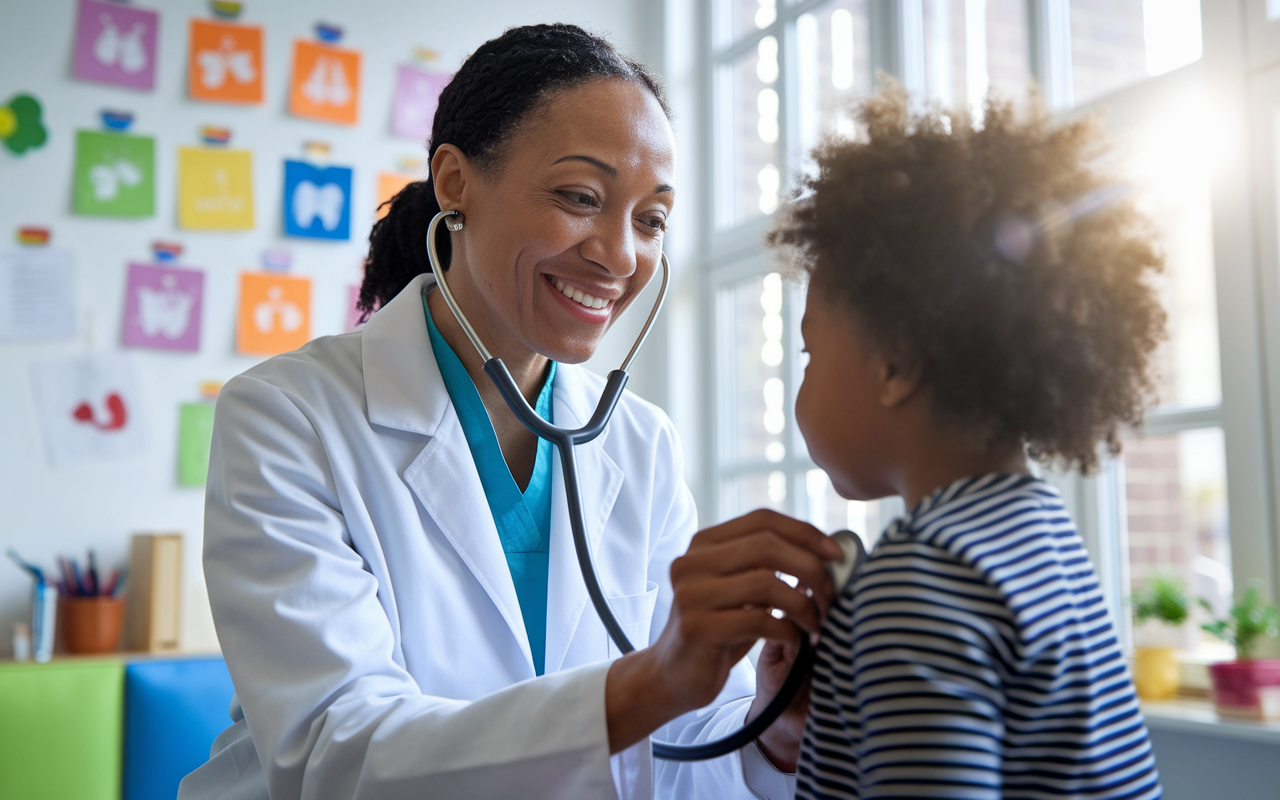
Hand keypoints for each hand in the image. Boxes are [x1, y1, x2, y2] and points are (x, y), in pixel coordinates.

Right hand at [606, 510, 839, 752]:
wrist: (674, 675)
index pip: (762, 519)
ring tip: (816, 623)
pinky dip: (788, 629)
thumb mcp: (742, 590)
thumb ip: (769, 565)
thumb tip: (827, 551)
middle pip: (767, 545)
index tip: (836, 554)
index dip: (805, 532)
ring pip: (766, 581)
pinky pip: (759, 620)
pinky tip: (796, 641)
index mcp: (703, 544)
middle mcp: (691, 562)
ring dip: (804, 604)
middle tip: (832, 596)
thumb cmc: (721, 630)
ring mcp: (691, 594)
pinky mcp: (697, 628)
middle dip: (811, 568)